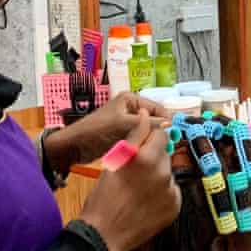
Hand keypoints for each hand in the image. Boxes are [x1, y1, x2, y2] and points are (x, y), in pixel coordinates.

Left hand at [45, 92, 166, 170]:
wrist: (75, 146)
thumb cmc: (97, 130)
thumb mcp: (124, 125)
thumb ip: (148, 124)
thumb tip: (170, 124)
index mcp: (131, 99)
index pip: (157, 108)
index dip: (166, 120)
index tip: (174, 135)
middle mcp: (130, 108)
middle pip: (154, 119)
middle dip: (159, 131)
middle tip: (166, 144)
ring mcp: (127, 121)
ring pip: (147, 130)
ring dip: (151, 138)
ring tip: (156, 148)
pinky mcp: (123, 134)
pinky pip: (139, 137)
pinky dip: (143, 143)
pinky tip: (146, 151)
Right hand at [79, 109, 180, 250]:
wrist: (104, 235)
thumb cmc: (103, 197)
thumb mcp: (114, 161)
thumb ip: (134, 136)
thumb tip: (146, 114)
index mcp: (144, 157)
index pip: (160, 133)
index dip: (150, 137)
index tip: (141, 146)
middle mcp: (162, 172)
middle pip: (164, 153)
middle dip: (153, 157)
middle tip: (134, 172)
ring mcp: (170, 190)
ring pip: (167, 172)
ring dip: (157, 175)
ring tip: (138, 189)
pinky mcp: (175, 205)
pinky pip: (171, 190)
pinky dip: (162, 193)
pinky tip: (146, 201)